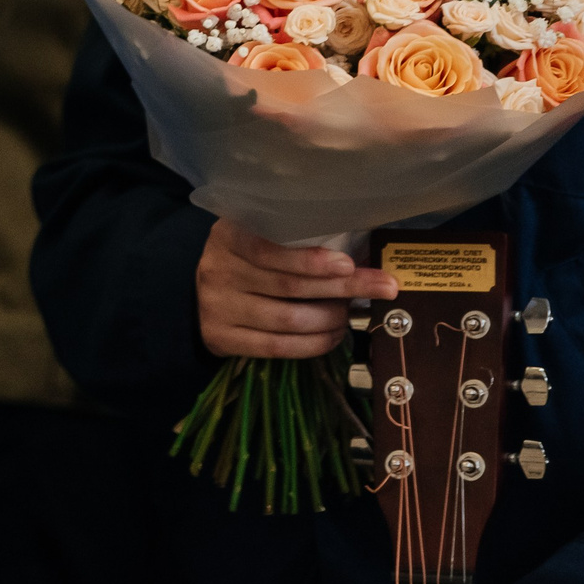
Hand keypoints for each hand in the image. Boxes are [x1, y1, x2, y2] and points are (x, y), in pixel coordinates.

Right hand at [196, 219, 399, 358]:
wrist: (199, 293)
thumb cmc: (244, 260)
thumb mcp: (257, 236)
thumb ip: (293, 241)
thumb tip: (360, 258)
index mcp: (227, 236)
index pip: (268, 249)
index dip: (310, 260)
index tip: (349, 265)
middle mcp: (217, 271)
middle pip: (288, 286)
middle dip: (342, 288)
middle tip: (383, 287)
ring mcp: (217, 308)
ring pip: (288, 319)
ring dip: (331, 318)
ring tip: (351, 314)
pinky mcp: (222, 339)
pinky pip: (278, 347)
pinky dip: (314, 343)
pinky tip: (333, 335)